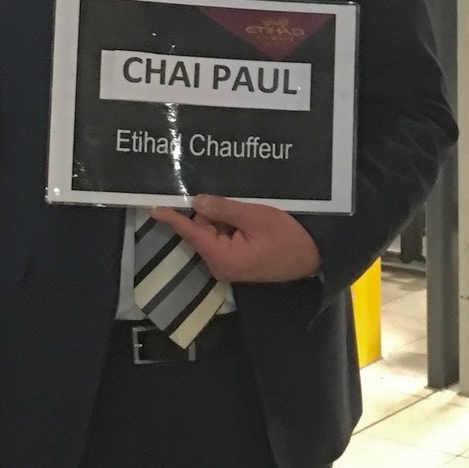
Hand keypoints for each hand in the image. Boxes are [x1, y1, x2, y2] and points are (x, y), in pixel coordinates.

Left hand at [153, 197, 320, 283]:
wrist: (314, 256)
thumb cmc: (288, 237)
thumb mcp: (255, 217)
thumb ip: (224, 210)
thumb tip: (197, 202)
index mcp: (222, 257)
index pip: (191, 233)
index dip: (174, 218)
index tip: (155, 209)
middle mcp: (220, 266)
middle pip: (202, 232)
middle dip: (211, 214)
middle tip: (234, 200)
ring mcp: (229, 266)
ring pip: (214, 234)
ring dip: (224, 220)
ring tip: (247, 210)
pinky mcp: (238, 264)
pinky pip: (224, 241)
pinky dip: (231, 227)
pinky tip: (248, 218)